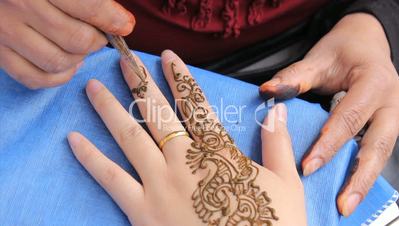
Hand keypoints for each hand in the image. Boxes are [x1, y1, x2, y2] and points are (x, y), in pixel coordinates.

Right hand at [0, 0, 133, 88]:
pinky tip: (67, 65)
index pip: (89, 7)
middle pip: (77, 39)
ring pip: (58, 62)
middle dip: (97, 41)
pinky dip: (58, 78)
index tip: (125, 25)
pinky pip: (34, 78)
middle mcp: (18, 7)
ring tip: (81, 47)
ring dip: (78, 58)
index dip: (113, 20)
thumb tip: (121, 21)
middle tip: (99, 36)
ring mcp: (5, 33)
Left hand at [67, 50, 305, 224]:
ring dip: (109, 110)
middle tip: (124, 60)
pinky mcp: (142, 211)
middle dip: (139, 83)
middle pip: (157, 113)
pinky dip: (91, 158)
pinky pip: (111, 179)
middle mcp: (184, 161)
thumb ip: (277, 144)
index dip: (181, 78)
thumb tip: (276, 109)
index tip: (168, 57)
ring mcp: (159, 185)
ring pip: (129, 137)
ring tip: (92, 88)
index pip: (196, 104)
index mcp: (218, 152)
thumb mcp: (285, 185)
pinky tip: (73, 138)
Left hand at [260, 13, 398, 215]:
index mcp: (374, 82)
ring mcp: (394, 117)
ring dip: (364, 181)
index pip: (349, 117)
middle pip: (377, 145)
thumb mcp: (319, 59)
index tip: (308, 166)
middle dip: (357, 176)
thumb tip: (267, 92)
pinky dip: (364, 172)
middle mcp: (392, 103)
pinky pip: (377, 152)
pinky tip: (350, 190)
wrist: (368, 44)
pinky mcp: (388, 126)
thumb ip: (294, 77)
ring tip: (346, 205)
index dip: (328, 143)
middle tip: (340, 203)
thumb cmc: (343, 51)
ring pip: (382, 154)